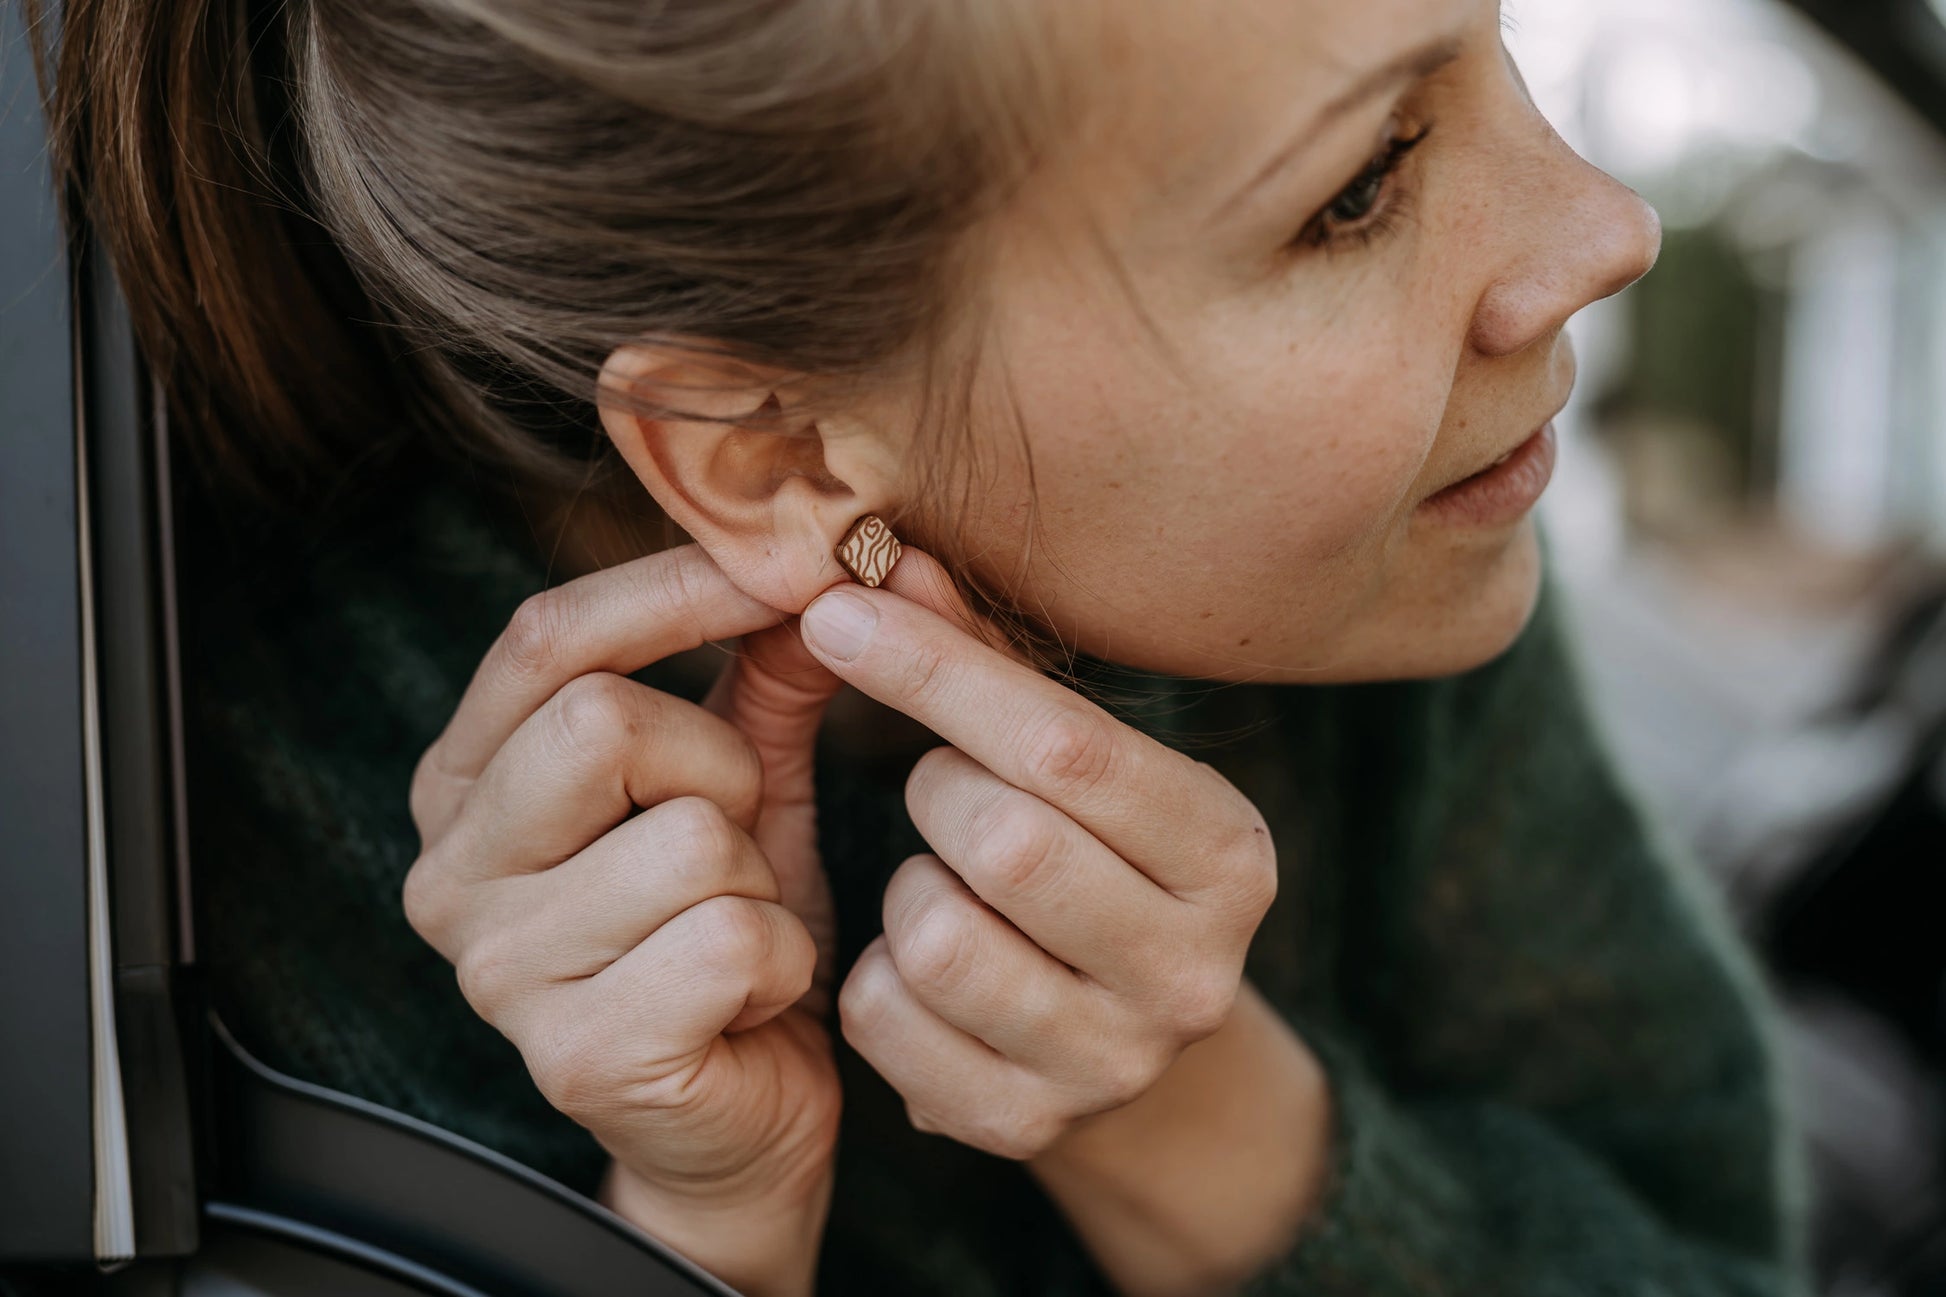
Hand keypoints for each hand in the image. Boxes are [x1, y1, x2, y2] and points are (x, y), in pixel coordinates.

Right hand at [401, 545, 846, 1292]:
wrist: (741, 1120)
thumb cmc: (725, 936)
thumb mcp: (742, 788)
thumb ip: (763, 675)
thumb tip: (824, 557)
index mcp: (468, 785)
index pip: (544, 637)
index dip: (675, 590)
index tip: (789, 567)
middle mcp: (451, 872)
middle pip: (602, 720)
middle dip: (714, 765)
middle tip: (734, 833)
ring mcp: (501, 972)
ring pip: (690, 838)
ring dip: (758, 878)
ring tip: (737, 929)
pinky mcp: (580, 1054)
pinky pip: (731, 938)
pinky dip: (778, 957)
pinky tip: (748, 997)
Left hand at [797, 548, 1280, 1159]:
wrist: (1119, 1033)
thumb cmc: (1086, 853)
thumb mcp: (1067, 758)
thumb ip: (984, 660)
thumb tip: (882, 560)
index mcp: (1230, 853)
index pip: (1070, 747)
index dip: (935, 670)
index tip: (835, 611)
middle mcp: (1195, 971)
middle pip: (1005, 842)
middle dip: (936, 789)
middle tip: (942, 785)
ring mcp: (1115, 1064)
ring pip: (937, 938)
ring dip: (908, 889)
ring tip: (945, 882)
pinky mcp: (1024, 1126)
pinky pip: (886, 1020)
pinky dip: (877, 974)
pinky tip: (923, 965)